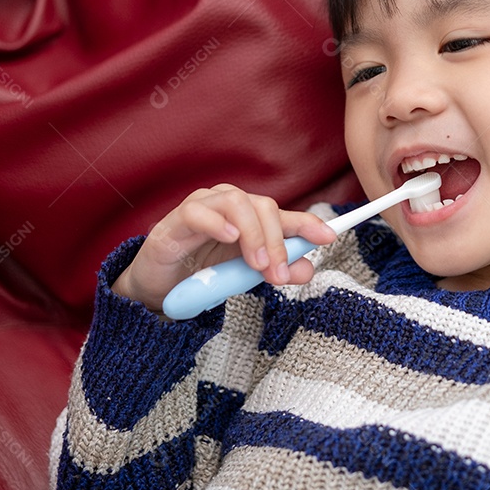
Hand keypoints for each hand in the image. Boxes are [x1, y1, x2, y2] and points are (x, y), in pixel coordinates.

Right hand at [112, 184, 335, 311]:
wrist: (160, 287)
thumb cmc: (204, 273)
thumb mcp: (247, 276)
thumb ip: (276, 271)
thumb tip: (307, 269)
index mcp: (251, 218)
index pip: (284, 215)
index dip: (308, 223)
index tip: (329, 237)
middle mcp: (230, 206)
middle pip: (265, 207)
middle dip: (278, 241)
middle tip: (277, 274)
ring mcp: (204, 207)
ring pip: (237, 203)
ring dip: (253, 235)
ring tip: (257, 264)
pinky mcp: (176, 219)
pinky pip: (198, 211)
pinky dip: (217, 222)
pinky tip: (229, 237)